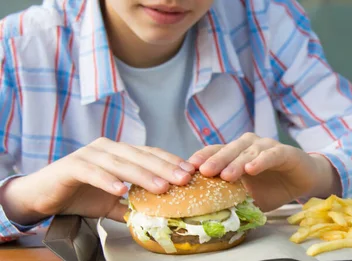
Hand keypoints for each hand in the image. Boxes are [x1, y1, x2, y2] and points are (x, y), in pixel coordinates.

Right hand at [0, 137, 195, 225]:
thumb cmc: (80, 194)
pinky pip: (93, 172)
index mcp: (120, 152)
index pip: (151, 154)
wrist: (42, 195)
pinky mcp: (72, 166)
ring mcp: (90, 154)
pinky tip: (121, 190)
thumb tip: (156, 219)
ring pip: (121, 163)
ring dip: (142, 175)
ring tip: (160, 186)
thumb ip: (132, 207)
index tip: (192, 173)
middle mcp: (107, 148)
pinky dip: (108, 180)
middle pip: (141, 156)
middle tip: (184, 179)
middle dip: (165, 168)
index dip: (171, 162)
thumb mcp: (112, 202)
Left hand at [188, 133, 340, 211]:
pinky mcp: (285, 152)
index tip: (188, 169)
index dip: (202, 157)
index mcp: (236, 152)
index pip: (215, 151)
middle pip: (229, 149)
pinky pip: (271, 154)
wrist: (303, 180)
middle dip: (215, 160)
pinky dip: (261, 161)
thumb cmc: (272, 187)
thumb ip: (231, 198)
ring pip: (248, 151)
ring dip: (236, 162)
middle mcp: (249, 145)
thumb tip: (208, 213)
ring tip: (226, 175)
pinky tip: (251, 169)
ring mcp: (267, 146)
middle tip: (203, 172)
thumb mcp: (248, 195)